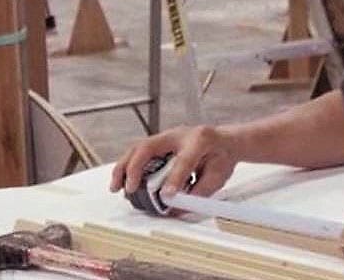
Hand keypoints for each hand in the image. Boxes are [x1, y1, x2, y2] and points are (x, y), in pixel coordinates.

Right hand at [108, 126, 238, 199]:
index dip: (174, 178)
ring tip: (117, 187)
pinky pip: (139, 152)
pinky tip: (123, 181)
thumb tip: (176, 207)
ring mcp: (167, 137)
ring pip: (138, 148)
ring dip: (124, 167)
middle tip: (128, 189)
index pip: (184, 160)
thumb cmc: (222, 157)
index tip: (166, 196)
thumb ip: (198, 192)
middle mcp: (180, 134)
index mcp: (200, 140)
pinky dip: (128, 166)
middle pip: (149, 146)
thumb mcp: (218, 177)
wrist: (226, 141)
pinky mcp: (159, 143)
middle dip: (134, 168)